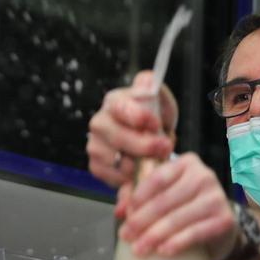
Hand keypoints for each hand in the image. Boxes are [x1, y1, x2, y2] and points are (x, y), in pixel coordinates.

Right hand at [86, 71, 177, 192]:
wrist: (151, 142)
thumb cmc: (156, 119)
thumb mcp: (161, 100)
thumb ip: (154, 88)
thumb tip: (146, 81)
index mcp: (114, 102)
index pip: (121, 108)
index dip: (140, 118)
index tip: (157, 124)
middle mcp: (99, 122)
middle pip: (118, 138)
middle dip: (145, 146)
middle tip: (165, 148)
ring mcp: (95, 145)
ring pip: (118, 162)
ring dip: (141, 164)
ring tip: (154, 158)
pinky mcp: (96, 166)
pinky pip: (114, 178)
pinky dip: (132, 178)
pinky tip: (141, 169)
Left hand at [118, 152, 238, 259]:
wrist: (219, 226)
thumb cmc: (185, 206)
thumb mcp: (163, 195)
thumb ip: (138, 196)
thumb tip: (120, 210)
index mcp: (186, 163)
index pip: (157, 178)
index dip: (138, 198)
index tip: (124, 216)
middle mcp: (204, 175)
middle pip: (165, 199)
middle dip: (142, 220)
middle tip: (126, 236)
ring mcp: (217, 197)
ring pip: (178, 217)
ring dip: (155, 235)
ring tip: (139, 249)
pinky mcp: (224, 219)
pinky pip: (196, 232)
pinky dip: (177, 243)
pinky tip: (163, 251)